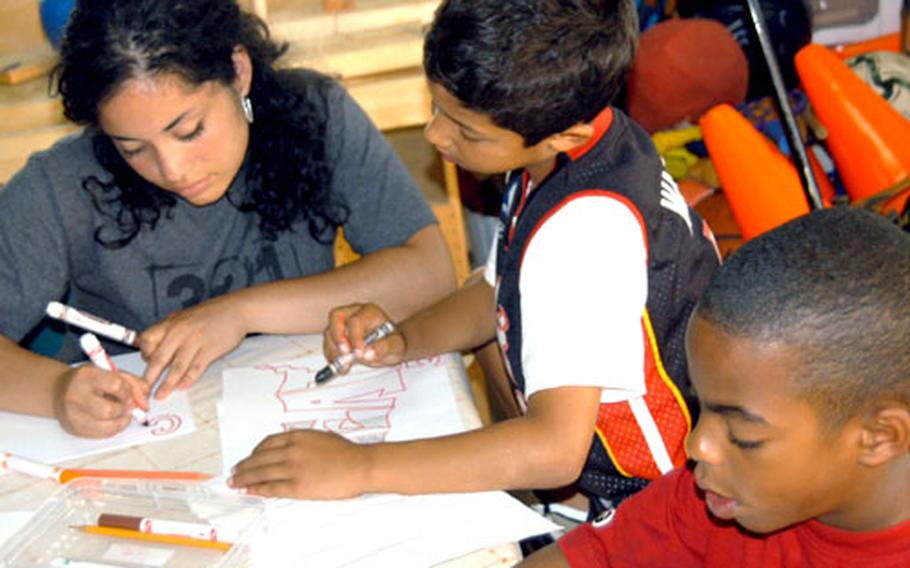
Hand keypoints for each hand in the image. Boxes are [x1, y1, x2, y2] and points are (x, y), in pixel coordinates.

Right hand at [54, 365, 147, 437]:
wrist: (59, 390)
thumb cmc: (89, 380)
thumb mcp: (110, 372)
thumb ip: (133, 383)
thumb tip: (145, 403)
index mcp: (86, 376)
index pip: (115, 385)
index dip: (128, 392)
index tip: (129, 394)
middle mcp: (76, 396)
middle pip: (108, 410)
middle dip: (125, 410)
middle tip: (128, 407)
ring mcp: (72, 415)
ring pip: (106, 426)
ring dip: (122, 421)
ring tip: (123, 414)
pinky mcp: (73, 429)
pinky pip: (101, 435)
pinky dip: (113, 429)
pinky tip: (114, 421)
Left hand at [138, 295, 247, 399]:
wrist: (236, 310)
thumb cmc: (209, 314)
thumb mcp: (183, 317)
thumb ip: (167, 330)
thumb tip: (148, 344)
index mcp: (170, 323)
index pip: (147, 341)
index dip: (144, 355)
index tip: (145, 365)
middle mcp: (180, 332)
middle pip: (159, 358)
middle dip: (149, 378)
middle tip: (143, 391)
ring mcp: (195, 341)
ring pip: (176, 367)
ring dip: (167, 384)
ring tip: (160, 395)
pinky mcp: (210, 349)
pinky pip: (195, 368)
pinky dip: (188, 379)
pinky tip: (182, 387)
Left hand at [228, 430, 370, 498]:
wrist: (360, 465)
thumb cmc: (347, 452)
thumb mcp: (321, 437)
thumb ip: (303, 442)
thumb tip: (290, 448)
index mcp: (297, 436)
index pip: (267, 443)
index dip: (254, 452)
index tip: (248, 457)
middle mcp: (291, 450)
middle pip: (259, 458)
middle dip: (243, 466)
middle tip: (235, 472)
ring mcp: (293, 469)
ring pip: (260, 473)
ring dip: (244, 478)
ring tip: (235, 482)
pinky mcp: (297, 486)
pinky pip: (271, 488)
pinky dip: (257, 489)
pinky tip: (250, 491)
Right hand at [323, 303, 404, 373]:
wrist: (390, 346)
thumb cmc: (393, 341)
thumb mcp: (396, 345)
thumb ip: (384, 347)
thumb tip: (368, 353)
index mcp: (369, 312)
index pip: (356, 321)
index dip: (355, 338)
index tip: (359, 354)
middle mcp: (353, 313)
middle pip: (335, 316)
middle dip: (337, 337)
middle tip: (344, 354)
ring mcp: (343, 323)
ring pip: (329, 332)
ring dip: (333, 350)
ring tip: (345, 365)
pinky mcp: (336, 335)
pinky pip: (328, 343)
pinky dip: (331, 356)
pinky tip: (341, 366)